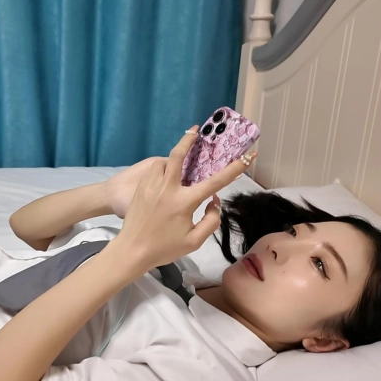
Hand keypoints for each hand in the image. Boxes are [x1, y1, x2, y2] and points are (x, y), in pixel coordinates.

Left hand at [113, 126, 256, 269]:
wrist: (131, 251)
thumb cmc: (164, 248)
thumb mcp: (194, 241)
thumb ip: (211, 220)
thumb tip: (214, 202)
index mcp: (184, 202)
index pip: (215, 182)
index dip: (234, 168)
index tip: (248, 157)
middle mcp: (168, 189)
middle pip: (177, 156)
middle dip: (187, 140)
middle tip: (195, 130)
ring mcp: (151, 186)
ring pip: (162, 162)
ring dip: (171, 159)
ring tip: (178, 160)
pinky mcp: (140, 189)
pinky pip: (153, 172)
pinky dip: (161, 170)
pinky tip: (164, 177)